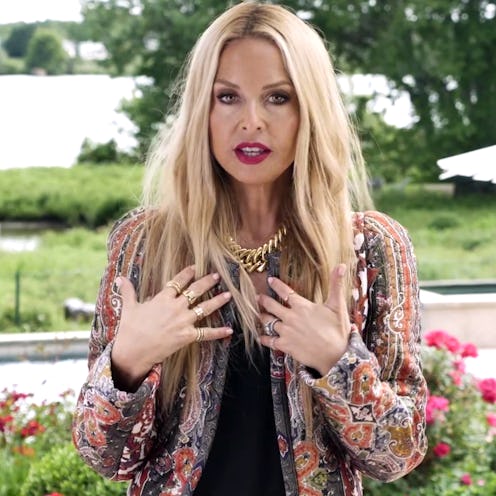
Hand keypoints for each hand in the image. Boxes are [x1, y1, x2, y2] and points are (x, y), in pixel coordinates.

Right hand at [111, 265, 231, 389]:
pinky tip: (229, 330)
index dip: (187, 274)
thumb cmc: (130, 329)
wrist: (133, 351)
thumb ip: (128, 291)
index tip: (195, 267)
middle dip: (207, 282)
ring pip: (205, 308)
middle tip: (217, 276)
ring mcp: (183, 322)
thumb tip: (120, 278)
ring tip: (228, 294)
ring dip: (218, 301)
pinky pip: (206, 334)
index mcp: (163, 298)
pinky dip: (218, 333)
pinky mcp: (187, 337)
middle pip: (195, 291)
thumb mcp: (129, 307)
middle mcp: (176, 307)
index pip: (178, 282)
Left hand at [258, 264, 350, 375]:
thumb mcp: (338, 305)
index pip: (285, 292)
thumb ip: (336, 284)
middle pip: (271, 305)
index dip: (276, 285)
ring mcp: (286, 331)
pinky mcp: (285, 345)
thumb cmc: (338, 331)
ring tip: (258, 314)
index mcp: (302, 306)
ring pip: (268, 322)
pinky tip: (261, 337)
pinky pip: (270, 341)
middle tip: (258, 297)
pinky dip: (264, 339)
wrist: (336, 356)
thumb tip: (341, 266)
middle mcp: (291, 317)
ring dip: (262, 317)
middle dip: (263, 300)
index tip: (270, 280)